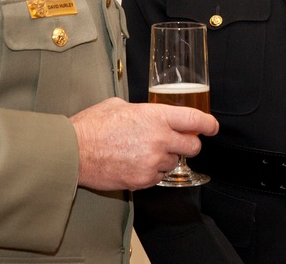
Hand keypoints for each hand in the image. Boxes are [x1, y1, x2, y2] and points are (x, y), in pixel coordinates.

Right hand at [70, 97, 218, 190]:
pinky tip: (134, 163)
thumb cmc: (92, 126)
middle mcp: (160, 139)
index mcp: (157, 116)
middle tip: (178, 142)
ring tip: (142, 152)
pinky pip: (158, 177)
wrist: (73, 152)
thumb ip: (143, 111)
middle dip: (188, 145)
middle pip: (193, 147)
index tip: (212, 127)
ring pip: (173, 163)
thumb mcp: (120, 105)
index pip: (195, 121)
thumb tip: (151, 115)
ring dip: (165, 159)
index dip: (208, 124)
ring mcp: (152, 162)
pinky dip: (151, 172)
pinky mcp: (143, 180)